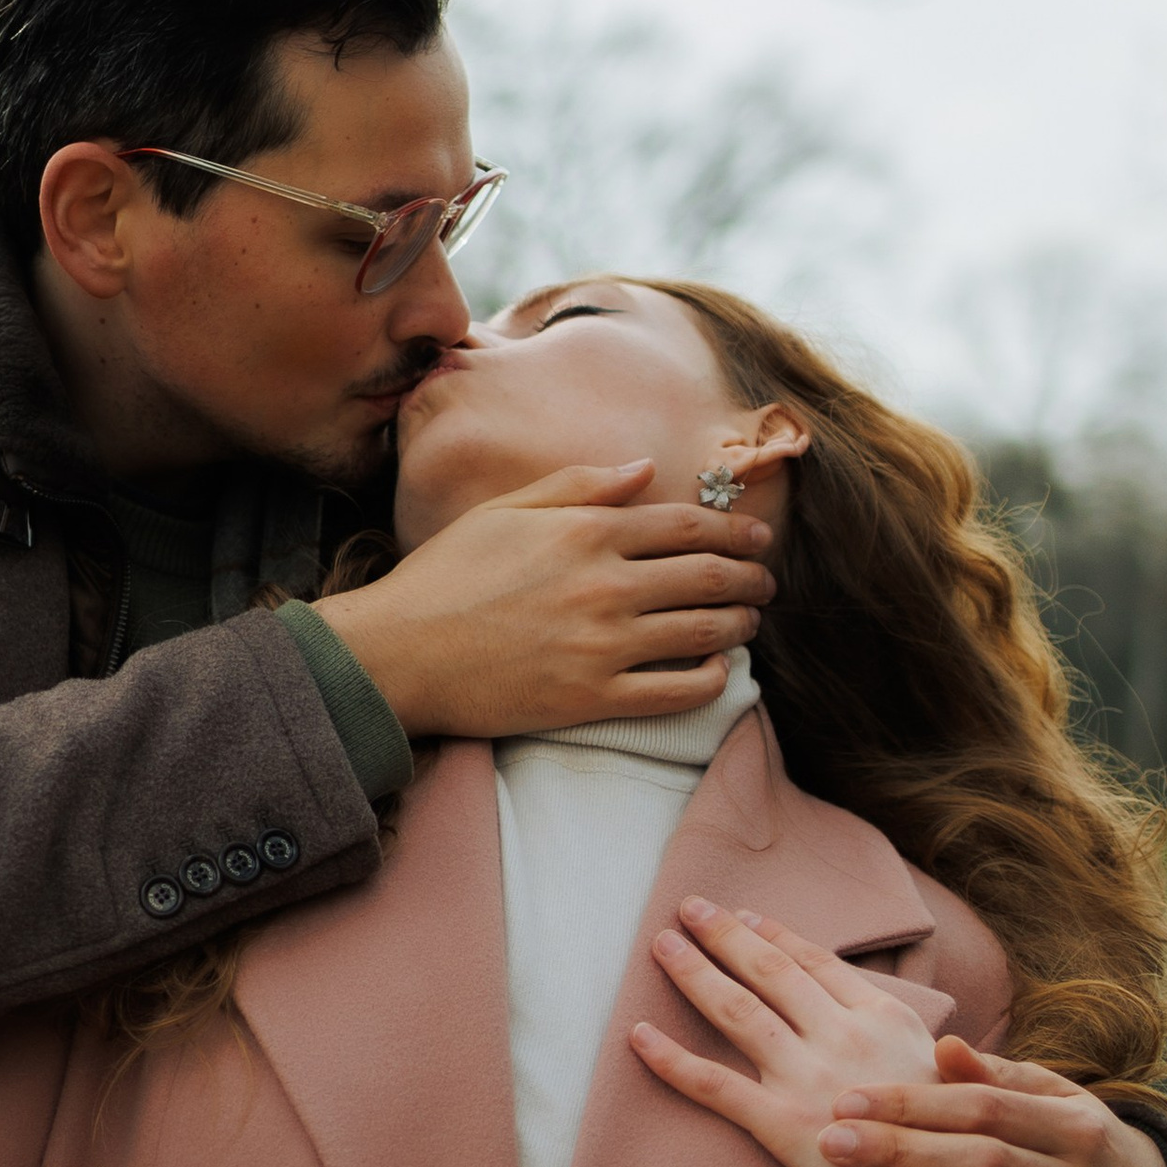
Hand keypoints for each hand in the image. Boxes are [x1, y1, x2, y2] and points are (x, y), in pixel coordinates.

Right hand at [310, 463, 773, 740]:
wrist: (400, 652)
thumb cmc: (444, 576)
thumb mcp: (505, 510)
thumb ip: (580, 484)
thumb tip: (644, 469)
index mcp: (585, 530)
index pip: (686, 525)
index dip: (734, 530)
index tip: (757, 537)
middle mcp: (604, 583)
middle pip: (707, 575)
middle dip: (750, 576)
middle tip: (765, 581)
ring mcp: (602, 644)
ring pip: (703, 631)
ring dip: (739, 624)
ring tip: (748, 621)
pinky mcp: (593, 698)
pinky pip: (677, 692)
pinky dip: (710, 679)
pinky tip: (716, 671)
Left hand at [629, 901, 960, 1166]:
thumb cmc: (949, 1145)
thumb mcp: (947, 1070)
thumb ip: (900, 1035)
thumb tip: (873, 1004)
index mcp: (884, 1019)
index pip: (816, 962)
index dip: (774, 934)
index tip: (743, 915)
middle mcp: (844, 1038)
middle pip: (771, 972)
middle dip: (724, 936)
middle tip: (688, 906)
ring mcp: (810, 1080)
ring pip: (739, 1011)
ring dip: (695, 972)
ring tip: (662, 944)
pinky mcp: (783, 1126)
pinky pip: (715, 1085)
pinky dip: (671, 1059)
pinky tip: (638, 1036)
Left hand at [815, 1035, 1166, 1166]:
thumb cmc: (1077, 1141)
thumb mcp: (1054, 1098)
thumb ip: (998, 1077)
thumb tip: (944, 1046)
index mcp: (1075, 1128)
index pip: (986, 1109)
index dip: (915, 1103)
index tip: (849, 1100)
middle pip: (989, 1165)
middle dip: (908, 1151)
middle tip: (836, 1141)